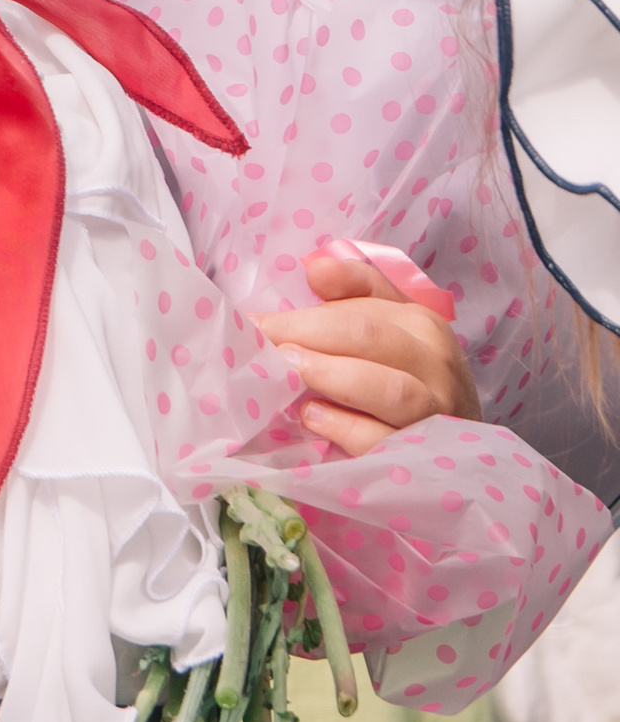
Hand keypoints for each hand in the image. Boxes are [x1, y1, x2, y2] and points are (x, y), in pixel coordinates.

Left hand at [254, 244, 477, 454]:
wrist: (467, 447)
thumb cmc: (414, 378)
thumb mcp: (395, 327)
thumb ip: (358, 290)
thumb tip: (315, 268)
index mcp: (422, 326)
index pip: (359, 313)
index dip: (302, 317)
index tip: (253, 324)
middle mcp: (433, 364)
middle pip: (368, 339)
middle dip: (308, 336)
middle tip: (261, 343)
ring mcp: (433, 412)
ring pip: (389, 390)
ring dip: (332, 377)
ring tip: (286, 371)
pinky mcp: (421, 453)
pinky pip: (384, 440)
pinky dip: (346, 428)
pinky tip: (312, 417)